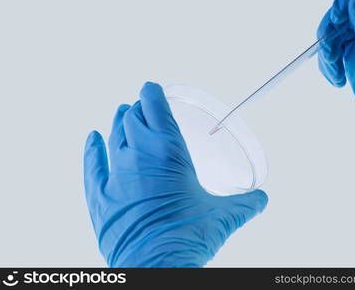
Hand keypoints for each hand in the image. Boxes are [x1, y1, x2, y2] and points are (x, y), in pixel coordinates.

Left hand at [83, 82, 267, 266]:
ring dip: (119, 121)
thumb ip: (246, 204)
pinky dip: (92, 149)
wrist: (156, 266)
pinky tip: (92, 138)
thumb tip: (262, 199)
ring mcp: (116, 175)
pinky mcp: (100, 197)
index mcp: (169, 152)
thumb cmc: (189, 237)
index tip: (152, 88)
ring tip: (122, 112)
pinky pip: (92, 165)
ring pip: (114, 135)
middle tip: (143, 107)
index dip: (152, 94)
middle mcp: (139, 156)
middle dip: (138, 109)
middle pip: (133, 119)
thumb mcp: (223, 216)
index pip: (155, 108)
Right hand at [317, 0, 354, 141]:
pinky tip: (337, 81)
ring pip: (332, 33)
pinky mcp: (350, 58)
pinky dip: (326, 66)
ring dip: (326, 52)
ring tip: (335, 73)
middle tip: (332, 53)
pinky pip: (329, 54)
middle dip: (332, 30)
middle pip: (343, 11)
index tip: (339, 15)